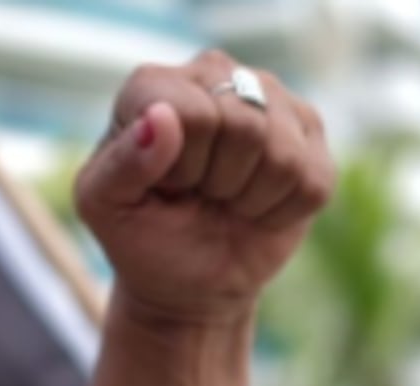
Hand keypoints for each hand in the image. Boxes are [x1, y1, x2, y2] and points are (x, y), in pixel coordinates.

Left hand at [75, 50, 333, 328]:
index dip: (182, 168)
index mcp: (155, 85)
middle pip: (246, 127)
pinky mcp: (310, 135)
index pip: (195, 114)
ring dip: (249, 198)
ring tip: (224, 198)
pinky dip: (281, 212)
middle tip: (197, 193)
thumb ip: (121, 163)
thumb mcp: (106, 207)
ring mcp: (270, 99)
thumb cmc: (140, 234)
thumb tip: (161, 117)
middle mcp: (215, 73)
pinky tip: (256, 207)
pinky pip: (312, 181)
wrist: (187, 278)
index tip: (164, 184)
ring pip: (283, 154)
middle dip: (217, 181)